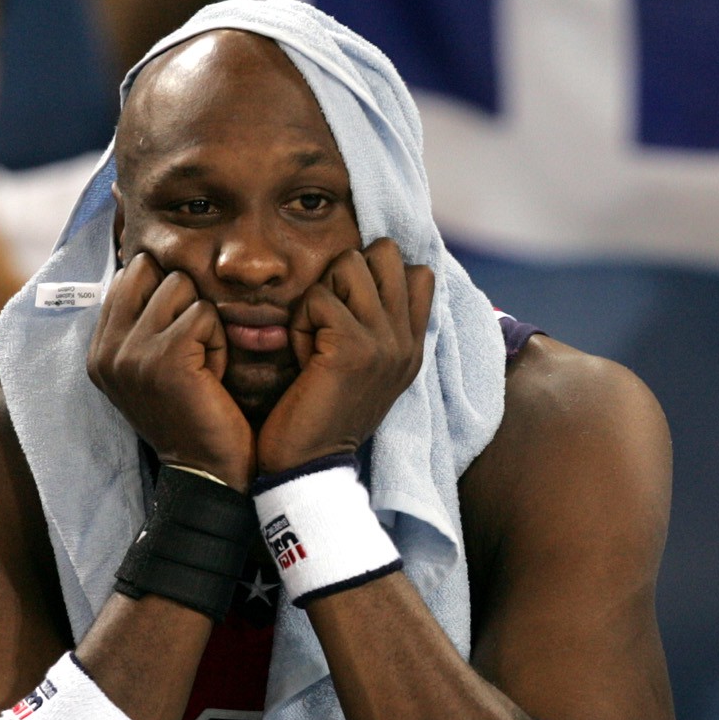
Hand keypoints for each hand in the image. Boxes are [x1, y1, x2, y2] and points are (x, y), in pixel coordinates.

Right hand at [86, 252, 253, 489]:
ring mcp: (132, 352)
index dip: (164, 289)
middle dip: (185, 301)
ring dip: (204, 322)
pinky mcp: (165, 356)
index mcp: (99, 350)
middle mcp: (107, 349)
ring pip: (181, 287)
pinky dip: (219, 342)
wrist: (207, 472)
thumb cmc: (192, 416)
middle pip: (153, 271)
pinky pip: (205, 314)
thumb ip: (141, 323)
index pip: (126, 275)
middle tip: (193, 349)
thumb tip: (148, 260)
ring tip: (202, 363)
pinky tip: (212, 377)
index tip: (180, 333)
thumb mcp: (152, 369)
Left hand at [255, 238, 434, 475]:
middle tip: (330, 316)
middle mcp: (406, 340)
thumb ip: (377, 328)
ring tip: (314, 336)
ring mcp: (384, 342)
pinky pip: (320, 298)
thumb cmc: (324, 414)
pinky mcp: (352, 347)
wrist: (312, 466)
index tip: (352, 308)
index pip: (418, 272)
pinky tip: (302, 356)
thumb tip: (365, 275)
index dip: (377, 273)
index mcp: (413, 345)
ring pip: (349, 264)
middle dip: (347, 272)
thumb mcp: (365, 369)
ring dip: (321, 294)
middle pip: (384, 253)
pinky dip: (300, 322)